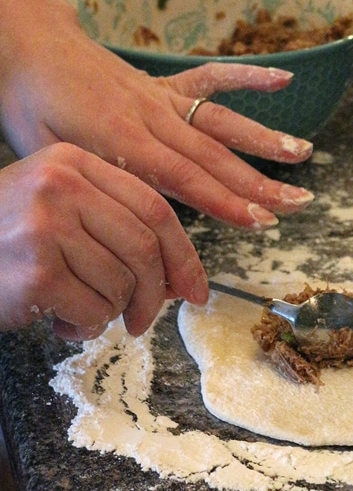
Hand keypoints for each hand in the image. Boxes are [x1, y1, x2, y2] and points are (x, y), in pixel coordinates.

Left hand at [0, 5, 313, 229]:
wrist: (26, 48)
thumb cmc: (31, 107)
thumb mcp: (51, 154)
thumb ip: (100, 180)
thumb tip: (141, 213)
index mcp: (121, 138)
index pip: (184, 177)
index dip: (225, 201)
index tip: (261, 220)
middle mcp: (151, 116)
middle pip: (213, 155)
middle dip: (259, 183)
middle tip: (296, 204)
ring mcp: (161, 98)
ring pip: (220, 122)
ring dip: (264, 140)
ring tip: (303, 155)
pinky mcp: (163, 84)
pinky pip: (210, 79)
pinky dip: (248, 78)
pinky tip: (284, 79)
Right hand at [0, 143, 206, 339]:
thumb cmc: (5, 241)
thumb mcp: (57, 209)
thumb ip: (114, 227)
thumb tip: (178, 278)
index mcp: (74, 163)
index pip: (154, 208)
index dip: (184, 255)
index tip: (196, 290)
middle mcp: (61, 186)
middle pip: (146, 247)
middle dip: (155, 295)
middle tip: (142, 321)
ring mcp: (46, 226)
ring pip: (122, 284)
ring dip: (109, 312)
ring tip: (75, 309)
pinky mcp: (36, 270)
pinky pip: (95, 311)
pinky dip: (85, 327)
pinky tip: (57, 320)